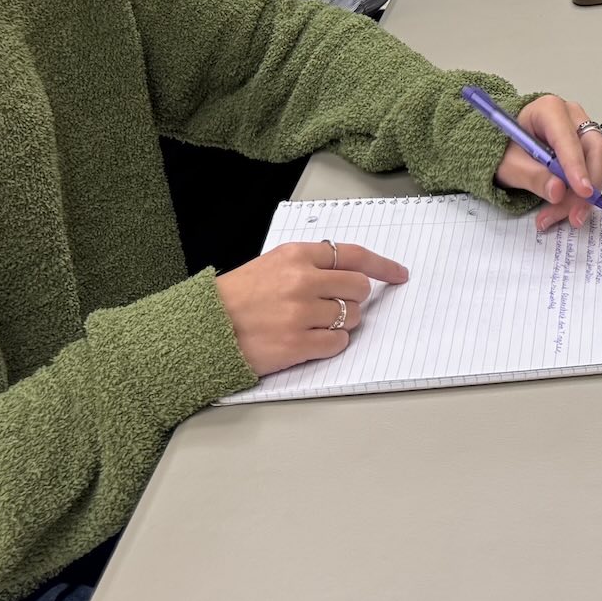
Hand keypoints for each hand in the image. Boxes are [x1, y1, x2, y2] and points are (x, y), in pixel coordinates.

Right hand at [214, 238, 408, 377]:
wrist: (203, 328)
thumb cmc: (237, 297)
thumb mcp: (272, 264)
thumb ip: (309, 264)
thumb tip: (349, 272)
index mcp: (297, 255)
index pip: (354, 256)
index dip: (383, 266)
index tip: (398, 273)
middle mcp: (303, 281)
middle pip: (359, 288)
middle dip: (355, 298)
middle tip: (336, 306)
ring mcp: (301, 314)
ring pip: (352, 318)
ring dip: (342, 323)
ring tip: (313, 325)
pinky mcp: (297, 345)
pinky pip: (338, 344)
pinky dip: (332, 345)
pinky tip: (311, 341)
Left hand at [493, 94, 601, 231]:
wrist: (500, 146)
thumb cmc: (502, 147)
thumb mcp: (509, 165)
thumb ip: (532, 177)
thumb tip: (558, 191)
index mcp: (549, 109)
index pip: (569, 138)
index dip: (577, 166)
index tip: (583, 191)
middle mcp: (571, 116)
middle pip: (595, 149)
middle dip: (587, 186)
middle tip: (573, 215)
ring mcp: (581, 130)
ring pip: (597, 163)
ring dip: (583, 195)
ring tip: (558, 216)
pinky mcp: (584, 148)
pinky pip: (592, 171)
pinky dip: (580, 195)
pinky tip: (564, 210)